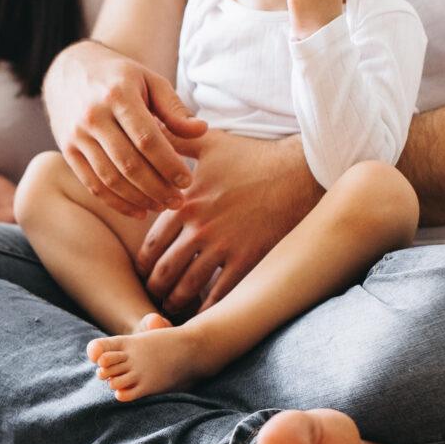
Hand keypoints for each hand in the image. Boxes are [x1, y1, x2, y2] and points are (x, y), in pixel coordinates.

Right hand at [42, 41, 207, 218]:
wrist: (70, 71)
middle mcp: (93, 116)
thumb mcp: (150, 81)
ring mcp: (77, 136)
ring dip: (138, 199)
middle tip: (178, 201)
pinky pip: (93, 184)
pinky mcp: (67, 151)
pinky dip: (116, 202)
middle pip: (128, 163)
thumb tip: (200, 131)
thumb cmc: (119, 77)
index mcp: (118, 95)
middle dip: (156, 187)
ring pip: (110, 178)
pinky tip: (138, 210)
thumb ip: (174, 108)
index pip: (147, 139)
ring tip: (161, 206)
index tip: (187, 181)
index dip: (168, 164)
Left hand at [137, 131, 320, 313]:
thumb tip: (150, 127)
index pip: (151, 244)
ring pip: (189, 286)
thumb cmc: (253, 156)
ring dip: (176, 301)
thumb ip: (176, 141)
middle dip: (155, 287)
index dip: (143, 263)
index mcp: (185, 204)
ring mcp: (225, 246)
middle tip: (153, 296)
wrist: (301, 170)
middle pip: (165, 270)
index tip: (142, 273)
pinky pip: (223, 293)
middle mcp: (201, 228)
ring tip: (172, 307)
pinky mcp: (250, 259)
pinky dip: (209, 308)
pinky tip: (204, 316)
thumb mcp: (210, 143)